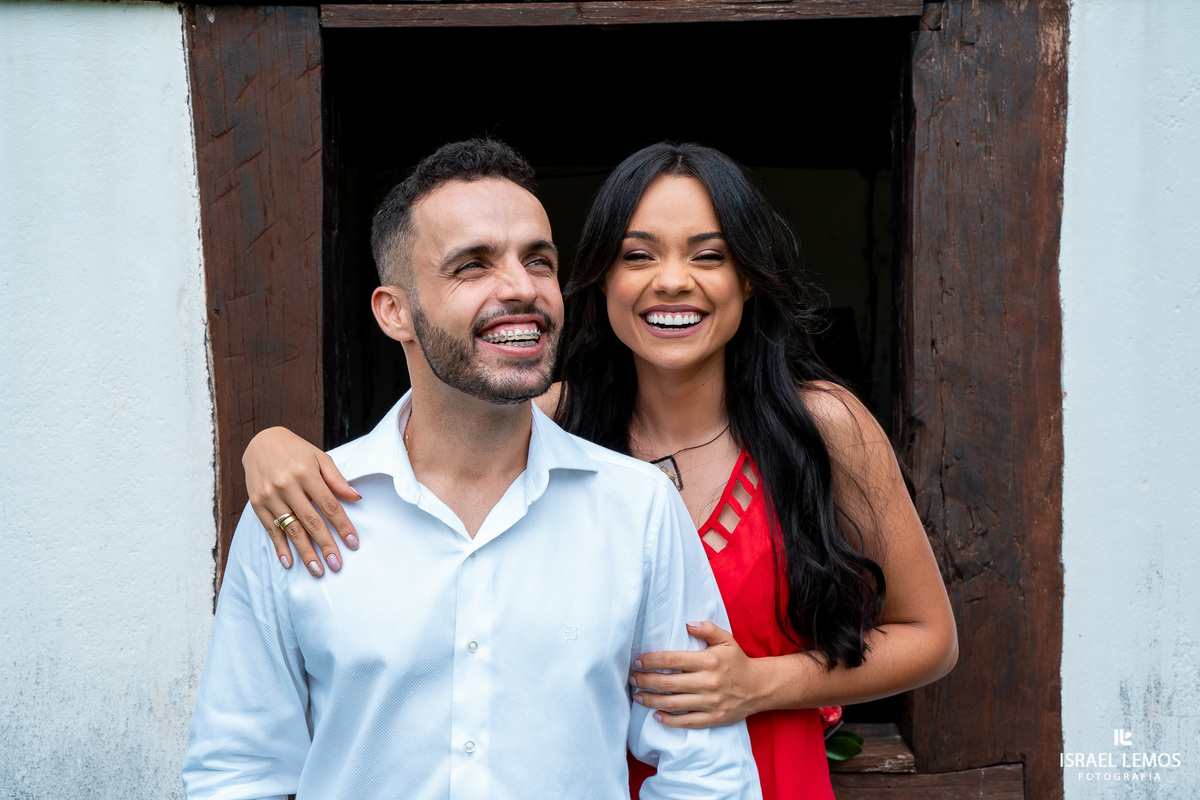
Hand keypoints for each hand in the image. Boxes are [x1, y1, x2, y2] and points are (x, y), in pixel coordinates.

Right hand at [244, 427, 360, 576]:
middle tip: (337, 565)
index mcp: (306, 472)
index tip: (353, 543)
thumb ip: (337, 479)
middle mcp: (287, 485)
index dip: (342, 525)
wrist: (260, 442)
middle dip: (325, 545)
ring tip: (317, 570)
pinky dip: (279, 547)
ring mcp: (270, 496)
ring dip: (304, 552)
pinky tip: (289, 562)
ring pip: (291, 529)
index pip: (329, 505)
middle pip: (311, 521)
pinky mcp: (257, 504)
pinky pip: (271, 529)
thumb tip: (356, 498)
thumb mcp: (319, 457)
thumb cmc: (296, 450)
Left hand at [630, 621, 764, 727]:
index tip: (638, 661)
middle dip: (645, 680)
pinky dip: (668, 720)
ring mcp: (710, 702)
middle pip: (667, 683)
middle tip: (632, 678)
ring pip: (673, 703)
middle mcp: (708, 682)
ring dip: (651, 700)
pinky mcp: (713, 718)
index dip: (651, 661)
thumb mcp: (726, 640)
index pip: (672, 659)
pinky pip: (686, 722)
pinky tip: (656, 714)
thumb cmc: (737, 662)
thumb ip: (707, 629)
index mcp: (709, 661)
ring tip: (638, 695)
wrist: (760, 687)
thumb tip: (687, 623)